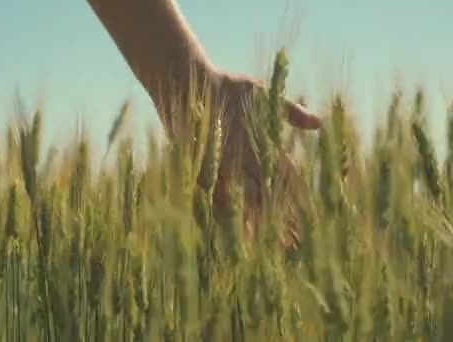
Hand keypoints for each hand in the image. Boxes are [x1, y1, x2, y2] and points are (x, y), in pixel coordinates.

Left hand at [209, 70, 321, 247]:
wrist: (189, 83)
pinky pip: (208, 194)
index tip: (311, 217)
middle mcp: (244, 162)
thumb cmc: (227, 88)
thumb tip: (320, 125)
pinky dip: (214, 210)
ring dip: (250, 220)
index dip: (297, 198)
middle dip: (277, 219)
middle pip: (265, 196)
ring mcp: (222, 167)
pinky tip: (221, 228)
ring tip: (259, 242)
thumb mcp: (262, 96)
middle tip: (289, 243)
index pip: (285, 179)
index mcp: (262, 148)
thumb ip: (289, 111)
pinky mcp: (199, 167)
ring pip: (240, 199)